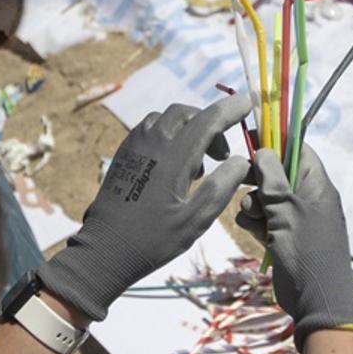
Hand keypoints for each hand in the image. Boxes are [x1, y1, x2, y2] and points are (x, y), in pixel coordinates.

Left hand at [39, 95, 250, 320]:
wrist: (105, 249)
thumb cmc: (153, 239)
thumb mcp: (195, 220)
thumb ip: (221, 187)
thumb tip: (241, 161)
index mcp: (173, 157)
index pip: (208, 120)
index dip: (230, 110)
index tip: (247, 104)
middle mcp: (152, 143)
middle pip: (186, 113)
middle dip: (209, 123)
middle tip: (220, 155)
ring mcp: (134, 145)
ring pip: (167, 119)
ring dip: (188, 129)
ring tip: (196, 166)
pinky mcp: (124, 153)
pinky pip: (151, 129)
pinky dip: (170, 135)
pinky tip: (174, 165)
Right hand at [237, 146, 352, 347]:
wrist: (317, 300)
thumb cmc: (307, 250)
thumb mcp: (287, 210)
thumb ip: (273, 179)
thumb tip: (264, 149)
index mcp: (318, 186)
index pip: (299, 151)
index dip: (276, 143)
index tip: (251, 138)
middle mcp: (308, 199)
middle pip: (279, 174)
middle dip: (259, 178)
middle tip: (240, 178)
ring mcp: (296, 220)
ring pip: (267, 199)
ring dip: (255, 203)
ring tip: (252, 215)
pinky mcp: (284, 239)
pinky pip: (265, 220)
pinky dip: (256, 222)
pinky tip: (251, 228)